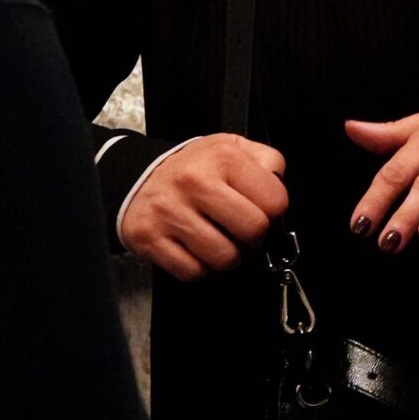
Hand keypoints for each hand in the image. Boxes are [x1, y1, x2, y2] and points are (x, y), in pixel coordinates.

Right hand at [118, 135, 288, 281]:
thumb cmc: (192, 168)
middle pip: (252, 231)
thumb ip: (265, 160)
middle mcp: (194, 183)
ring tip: (219, 240)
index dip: (275, 211)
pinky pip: (192, 271)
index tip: (263, 210)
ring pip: (224, 257)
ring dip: (227, 256)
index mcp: (221, 157)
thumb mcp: (231, 147)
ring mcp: (170, 212)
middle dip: (253, 237)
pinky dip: (200, 267)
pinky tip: (197, 248)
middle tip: (242, 229)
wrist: (139, 176)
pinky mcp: (151, 239)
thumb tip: (279, 184)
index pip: (274, 200)